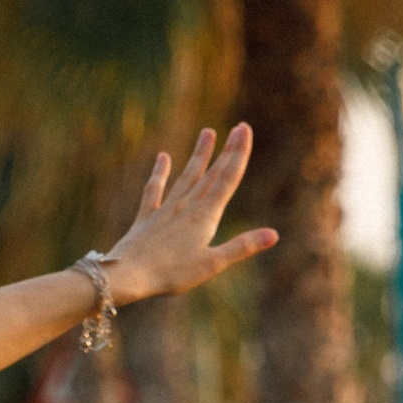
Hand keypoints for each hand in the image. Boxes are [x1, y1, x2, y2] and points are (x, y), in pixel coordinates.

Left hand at [103, 127, 276, 303]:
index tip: (244, 129)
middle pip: (211, 174)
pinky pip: (154, 189)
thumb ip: (242, 246)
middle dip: (226, 151)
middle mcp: (187, 207)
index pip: (227, 179)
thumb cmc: (172, 273)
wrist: (128, 275)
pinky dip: (160, 173)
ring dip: (199, 155)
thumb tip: (274, 235)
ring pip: (186, 176)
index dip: (238, 154)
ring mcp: (165, 209)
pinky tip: (163, 157)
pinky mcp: (147, 217)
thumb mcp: (212, 263)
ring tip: (207, 132)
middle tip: (238, 128)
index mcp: (205, 216)